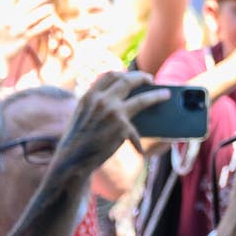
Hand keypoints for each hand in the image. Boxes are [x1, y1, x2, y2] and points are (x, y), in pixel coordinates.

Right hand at [57, 70, 171, 174]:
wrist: (70, 162)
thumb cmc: (77, 140)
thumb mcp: (82, 115)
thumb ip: (97, 103)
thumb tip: (122, 97)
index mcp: (90, 96)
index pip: (110, 75)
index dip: (124, 73)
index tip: (133, 76)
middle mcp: (102, 100)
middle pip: (129, 81)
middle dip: (143, 78)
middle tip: (151, 80)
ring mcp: (113, 112)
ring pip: (143, 99)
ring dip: (157, 95)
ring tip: (166, 95)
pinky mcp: (122, 127)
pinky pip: (137, 132)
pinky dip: (137, 142)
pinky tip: (140, 149)